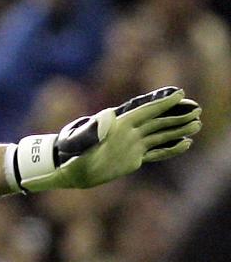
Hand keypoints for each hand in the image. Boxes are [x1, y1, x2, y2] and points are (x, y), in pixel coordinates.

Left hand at [13, 87, 200, 191]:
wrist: (64, 167)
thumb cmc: (67, 153)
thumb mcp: (74, 142)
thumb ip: (88, 132)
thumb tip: (101, 119)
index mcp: (115, 126)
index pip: (142, 111)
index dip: (161, 102)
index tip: (178, 94)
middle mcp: (126, 133)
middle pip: (156, 121)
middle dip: (175, 115)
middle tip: (197, 110)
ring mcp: (130, 145)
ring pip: (159, 134)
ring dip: (177, 129)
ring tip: (197, 124)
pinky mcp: (132, 158)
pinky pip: (155, 152)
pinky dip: (169, 149)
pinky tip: (184, 144)